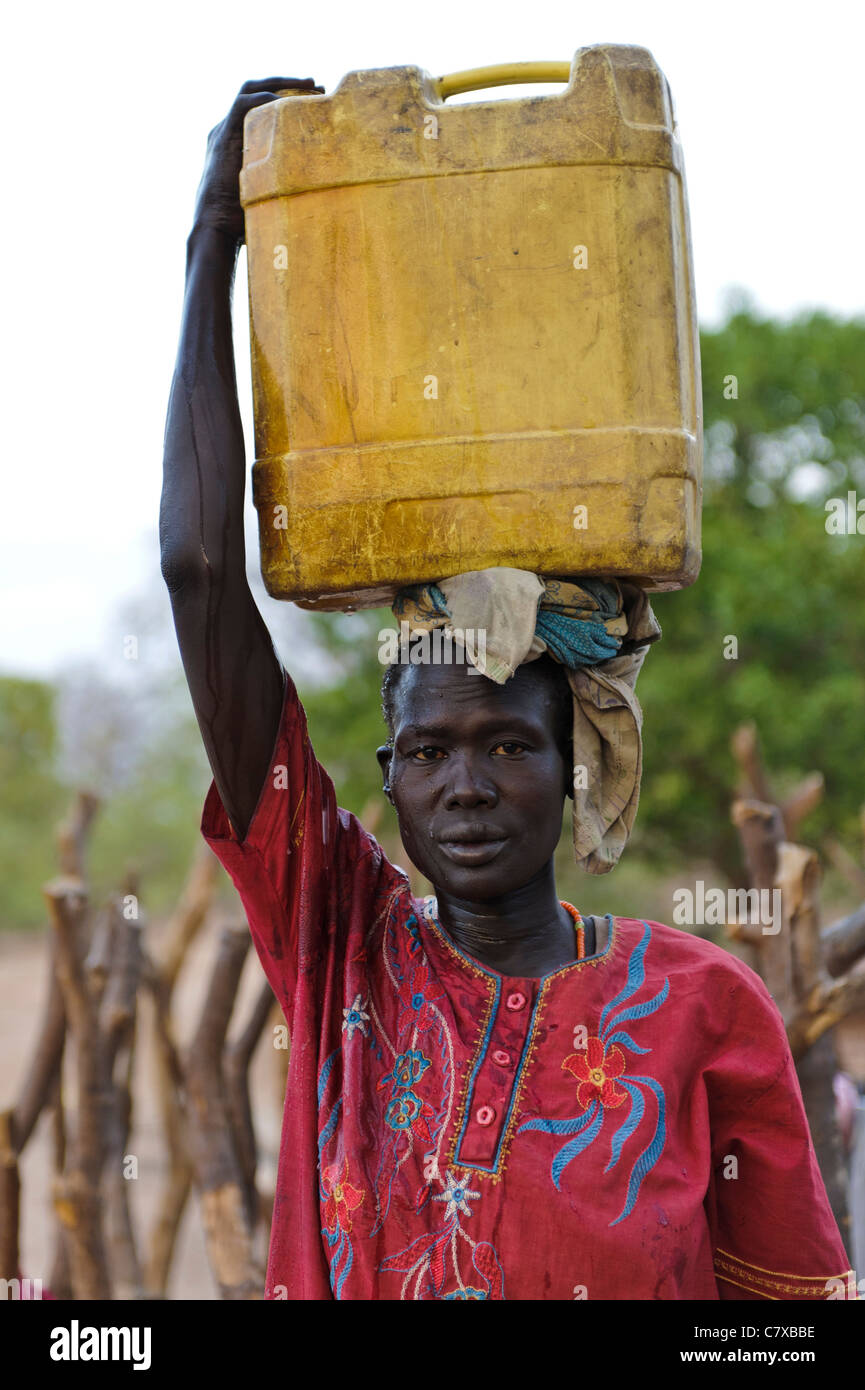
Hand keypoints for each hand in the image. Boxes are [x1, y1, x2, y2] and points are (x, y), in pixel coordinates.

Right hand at [192, 76, 322, 244]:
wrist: (215, 231)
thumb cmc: (242, 225)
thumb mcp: (268, 200)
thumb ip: (286, 189)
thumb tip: (320, 201)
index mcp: (234, 143)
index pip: (260, 107)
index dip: (286, 100)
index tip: (313, 100)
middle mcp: (226, 132)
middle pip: (256, 92)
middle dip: (286, 84)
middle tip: (316, 85)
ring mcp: (222, 132)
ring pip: (250, 90)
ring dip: (280, 83)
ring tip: (310, 84)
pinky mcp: (221, 137)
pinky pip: (242, 104)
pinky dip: (264, 97)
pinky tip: (286, 100)